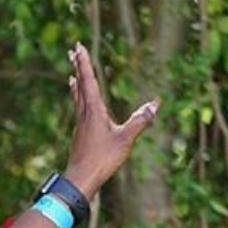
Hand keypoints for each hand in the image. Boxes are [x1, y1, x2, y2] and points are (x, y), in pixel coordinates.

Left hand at [61, 43, 158, 199]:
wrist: (80, 180)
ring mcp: (80, 125)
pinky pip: (79, 110)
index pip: (88, 81)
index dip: (84, 63)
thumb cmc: (101, 160)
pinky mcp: (79, 135)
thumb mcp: (125, 140)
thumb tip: (155, 104)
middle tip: (72, 51)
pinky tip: (80, 104)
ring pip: (77, 98)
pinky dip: (78, 99)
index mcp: (93, 111)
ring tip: (72, 74)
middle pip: (80, 85)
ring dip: (76, 83)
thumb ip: (140, 121)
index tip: (78, 47)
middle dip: (77, 67)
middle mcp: (84, 115)